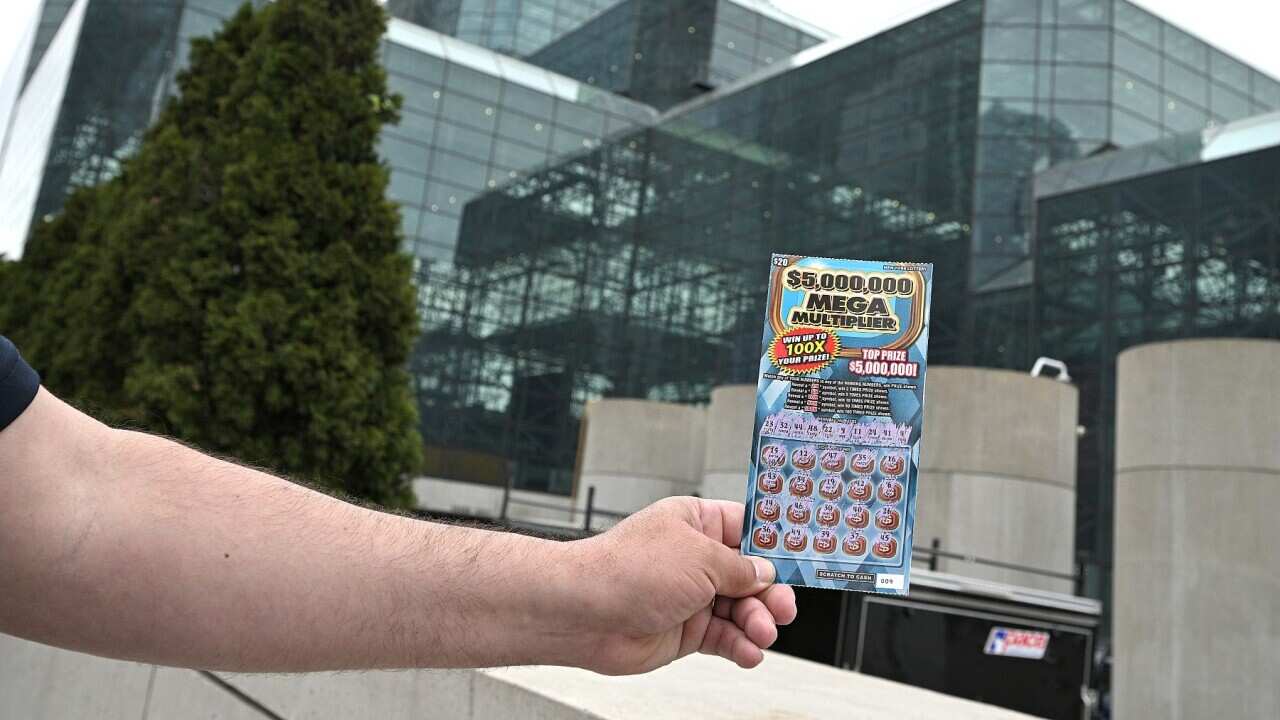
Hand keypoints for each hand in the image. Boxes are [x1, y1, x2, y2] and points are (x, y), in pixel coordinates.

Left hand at [562, 497, 796, 674]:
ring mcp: (690, 595)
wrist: (585, 613)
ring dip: (757, 623)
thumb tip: (766, 573)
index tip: (803, 557)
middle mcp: (695, 557)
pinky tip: (749, 653)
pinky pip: (724, 638)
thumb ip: (739, 568)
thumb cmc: (629, 570)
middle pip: (751, 575)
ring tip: (761, 633)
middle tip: (783, 608)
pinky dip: (740, 646)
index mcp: (696, 522)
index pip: (747, 527)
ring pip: (741, 610)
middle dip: (770, 593)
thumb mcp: (700, 558)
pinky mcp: (685, 630)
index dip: (775, 543)